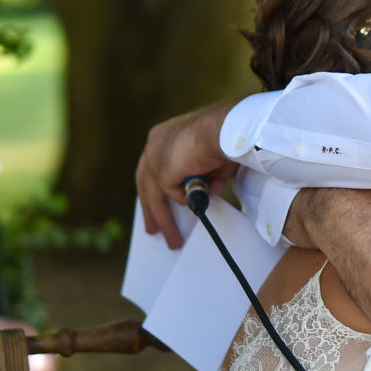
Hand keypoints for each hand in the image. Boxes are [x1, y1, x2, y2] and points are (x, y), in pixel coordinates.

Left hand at [135, 99, 241, 248]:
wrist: (223, 129)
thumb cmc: (225, 138)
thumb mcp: (210, 160)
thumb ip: (201, 175)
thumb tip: (203, 191)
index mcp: (165, 136)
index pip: (154, 166)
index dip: (156, 188)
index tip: (155, 205)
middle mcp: (154, 144)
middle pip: (146, 183)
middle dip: (151, 210)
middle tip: (152, 230)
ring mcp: (155, 157)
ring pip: (155, 194)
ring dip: (164, 219)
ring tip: (173, 241)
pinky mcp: (161, 171)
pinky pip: (173, 194)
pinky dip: (187, 198)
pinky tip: (204, 192)